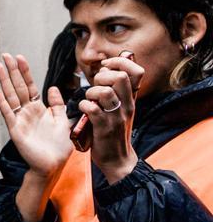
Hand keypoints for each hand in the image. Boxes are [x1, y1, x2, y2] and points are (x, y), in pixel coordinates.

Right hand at [0, 53, 73, 178]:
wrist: (53, 165)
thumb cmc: (59, 147)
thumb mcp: (64, 120)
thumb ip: (58, 104)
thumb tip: (53, 88)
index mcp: (39, 109)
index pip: (31, 86)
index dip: (25, 72)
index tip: (20, 58)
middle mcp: (27, 112)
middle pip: (18, 87)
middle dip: (12, 71)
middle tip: (5, 56)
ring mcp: (20, 120)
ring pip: (11, 96)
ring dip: (4, 81)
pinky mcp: (16, 129)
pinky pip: (8, 112)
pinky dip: (1, 101)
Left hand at [79, 52, 143, 182]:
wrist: (117, 159)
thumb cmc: (113, 131)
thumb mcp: (120, 109)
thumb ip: (116, 91)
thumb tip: (106, 69)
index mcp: (131, 99)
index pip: (137, 71)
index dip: (121, 62)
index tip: (106, 66)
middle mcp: (127, 106)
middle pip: (120, 77)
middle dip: (102, 76)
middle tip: (95, 85)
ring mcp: (116, 117)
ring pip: (104, 92)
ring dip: (91, 92)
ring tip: (89, 100)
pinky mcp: (104, 127)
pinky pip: (92, 109)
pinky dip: (84, 106)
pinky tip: (83, 110)